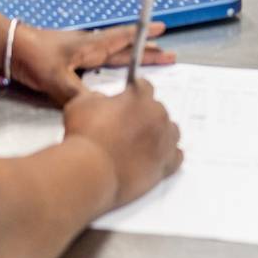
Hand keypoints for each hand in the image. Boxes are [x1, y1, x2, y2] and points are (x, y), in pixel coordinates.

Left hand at [10, 21, 173, 105]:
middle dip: (145, 52)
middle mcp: (87, 48)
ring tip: (146, 63)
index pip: (123, 39)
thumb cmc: (32, 55)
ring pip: (111, 56)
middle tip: (168, 54)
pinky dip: (110, 69)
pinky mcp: (65, 62)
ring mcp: (76, 54)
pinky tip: (108, 77)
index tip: (163, 32)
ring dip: (129, 60)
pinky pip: (96, 65)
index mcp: (90, 46)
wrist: (6, 47)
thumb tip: (100, 109)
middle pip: (123, 49)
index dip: (143, 38)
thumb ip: (78, 95)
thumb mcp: (56, 78)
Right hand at [62, 82, 182, 209]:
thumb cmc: (85, 136)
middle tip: (128, 126)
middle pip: (158, 109)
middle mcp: (157, 116)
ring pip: (171, 131)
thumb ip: (96, 97)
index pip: (145, 86)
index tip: (128, 97)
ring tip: (143, 142)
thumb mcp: (81, 104)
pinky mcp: (165, 165)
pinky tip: (156, 156)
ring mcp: (164, 142)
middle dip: (144, 115)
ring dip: (159, 133)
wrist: (92, 171)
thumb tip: (102, 100)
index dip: (134, 91)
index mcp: (140, 97)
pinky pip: (176, 156)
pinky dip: (167, 155)